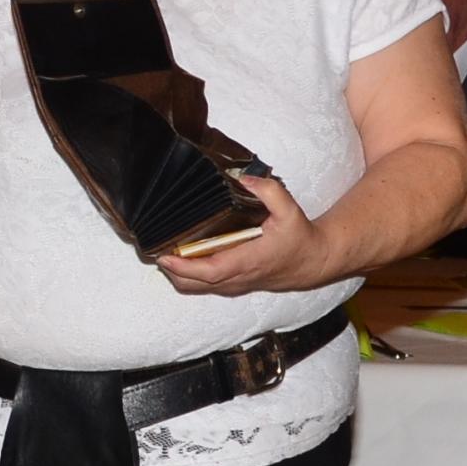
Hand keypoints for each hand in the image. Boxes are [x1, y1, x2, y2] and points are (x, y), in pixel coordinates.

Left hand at [154, 173, 328, 294]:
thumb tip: (244, 178)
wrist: (312, 262)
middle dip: (171, 270)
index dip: (184, 267)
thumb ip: (268, 191)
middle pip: (194, 283)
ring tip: (163, 249)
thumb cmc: (299, 238)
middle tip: (153, 248)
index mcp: (248, 261)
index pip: (210, 270)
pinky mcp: (233, 285)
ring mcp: (234, 284)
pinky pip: (204, 285)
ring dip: (177, 274)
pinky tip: (180, 255)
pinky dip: (188, 274)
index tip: (164, 257)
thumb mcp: (289, 210)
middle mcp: (237, 277)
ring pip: (196, 287)